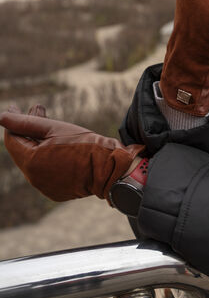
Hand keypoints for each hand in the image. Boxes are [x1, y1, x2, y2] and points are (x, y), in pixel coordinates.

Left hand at [1, 106, 144, 201]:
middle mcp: (34, 178)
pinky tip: (60, 144)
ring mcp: (44, 186)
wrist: (109, 168)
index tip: (15, 106)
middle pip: (23, 149)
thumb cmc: (84, 145)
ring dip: (38, 142)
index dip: (13, 121)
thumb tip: (3, 116)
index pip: (12, 139)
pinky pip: (45, 170)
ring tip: (52, 126)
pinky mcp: (56, 191)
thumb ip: (27, 122)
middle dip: (28, 129)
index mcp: (31, 162)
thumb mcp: (55, 128)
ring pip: (34, 160)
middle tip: (38, 110)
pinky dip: (48, 156)